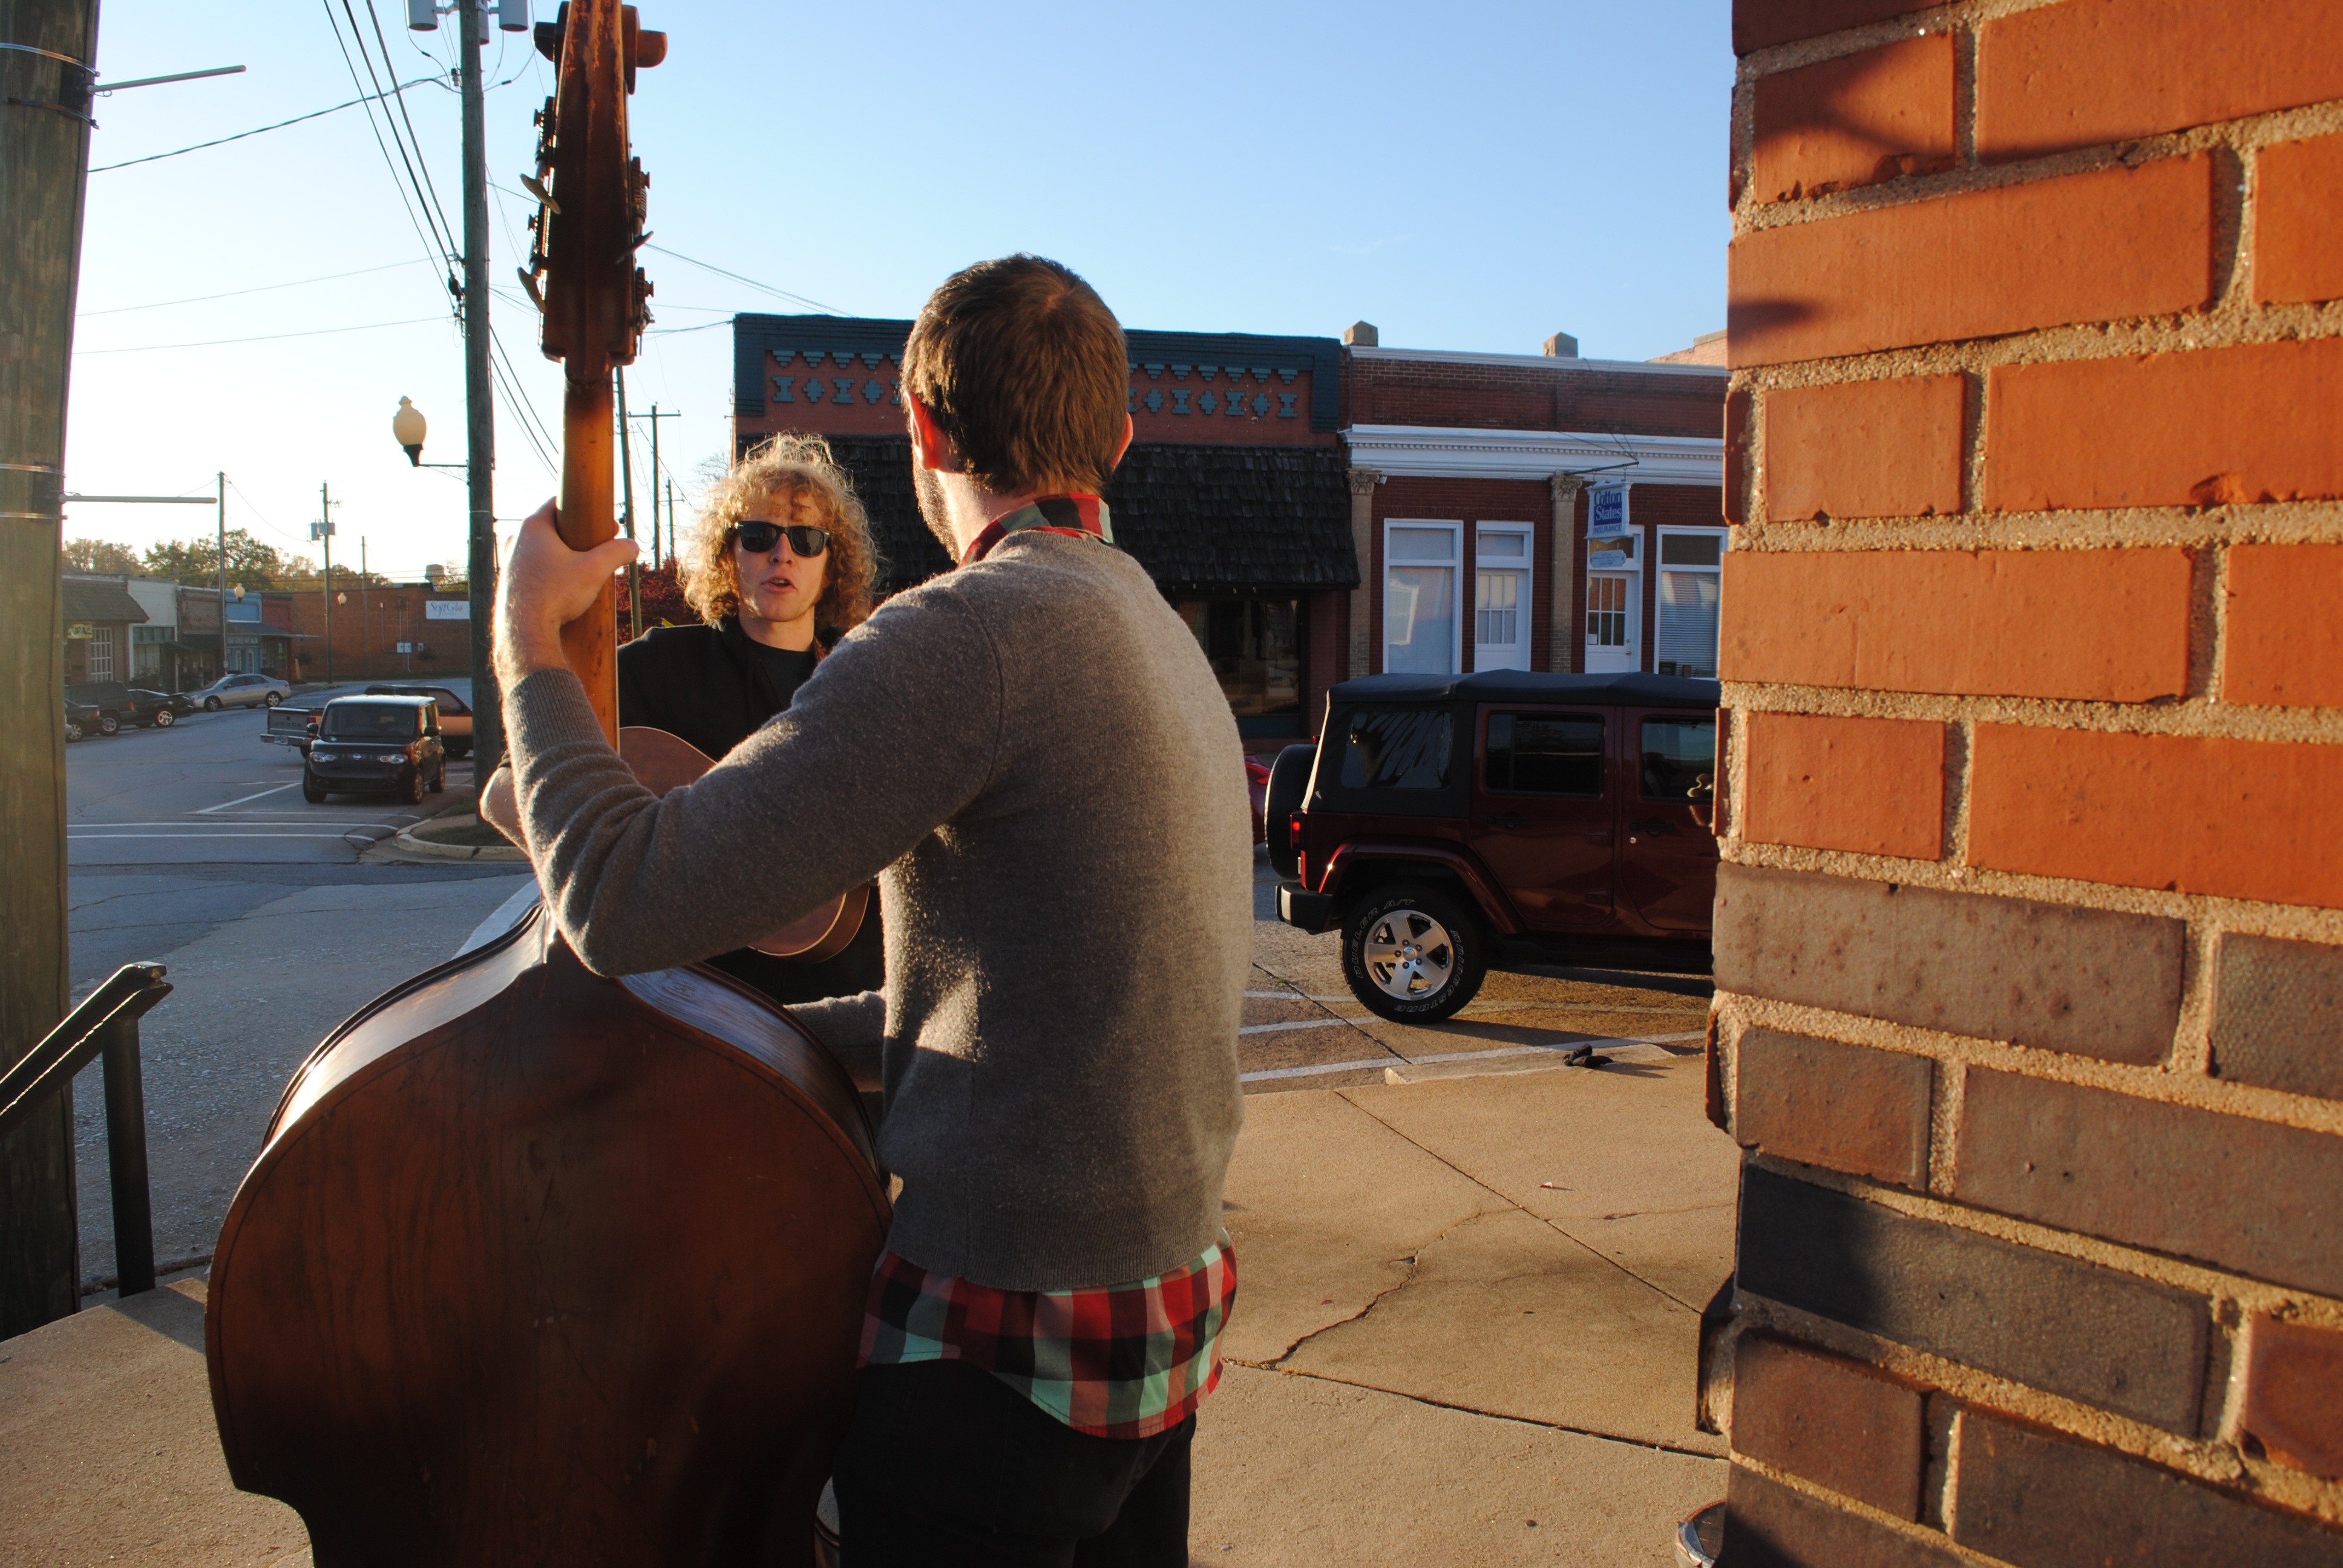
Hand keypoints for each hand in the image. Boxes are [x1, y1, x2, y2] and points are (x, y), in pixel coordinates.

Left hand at [493, 499, 639, 686]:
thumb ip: (617, 553)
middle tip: (599, 550)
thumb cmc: (556, 595)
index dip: (587, 511)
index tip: (607, 527)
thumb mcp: (595, 570)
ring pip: (541, 550)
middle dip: (578, 536)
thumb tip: (633, 546)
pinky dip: (550, 572)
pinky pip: (533, 569)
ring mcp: (510, 562)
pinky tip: (564, 587)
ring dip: (563, 555)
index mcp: (533, 527)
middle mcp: (516, 540)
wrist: (524, 631)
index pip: (558, 503)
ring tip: (583, 571)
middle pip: (552, 528)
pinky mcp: (509, 582)